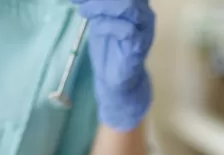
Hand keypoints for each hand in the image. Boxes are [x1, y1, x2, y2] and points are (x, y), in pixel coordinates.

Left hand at [69, 0, 155, 130]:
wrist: (114, 78)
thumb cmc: (107, 48)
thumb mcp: (98, 19)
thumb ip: (95, 4)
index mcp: (135, 3)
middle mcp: (143, 12)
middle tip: (79, 1)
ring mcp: (144, 28)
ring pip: (128, 5)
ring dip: (102, 6)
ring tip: (85, 11)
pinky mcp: (140, 45)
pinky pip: (127, 30)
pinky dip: (107, 26)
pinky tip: (96, 28)